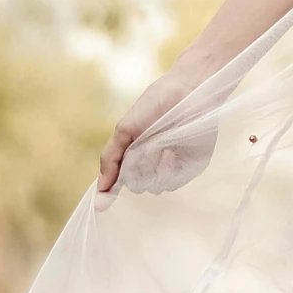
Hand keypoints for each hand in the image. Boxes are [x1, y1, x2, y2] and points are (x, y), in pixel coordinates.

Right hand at [95, 57, 220, 208]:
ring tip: (160, 147)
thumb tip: (100, 189)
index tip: (104, 203)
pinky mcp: (192, 165)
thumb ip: (111, 158)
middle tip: (144, 150)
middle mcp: (153, 162)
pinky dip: (170, 169)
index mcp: (135, 153)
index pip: (121, 180)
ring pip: (156, 186)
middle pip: (138, 185)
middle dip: (137, 170)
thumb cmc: (155, 104)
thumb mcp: (125, 128)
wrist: (190, 89)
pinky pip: (176, 181)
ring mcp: (173, 165)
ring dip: (154, 169)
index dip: (111, 190)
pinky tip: (173, 151)